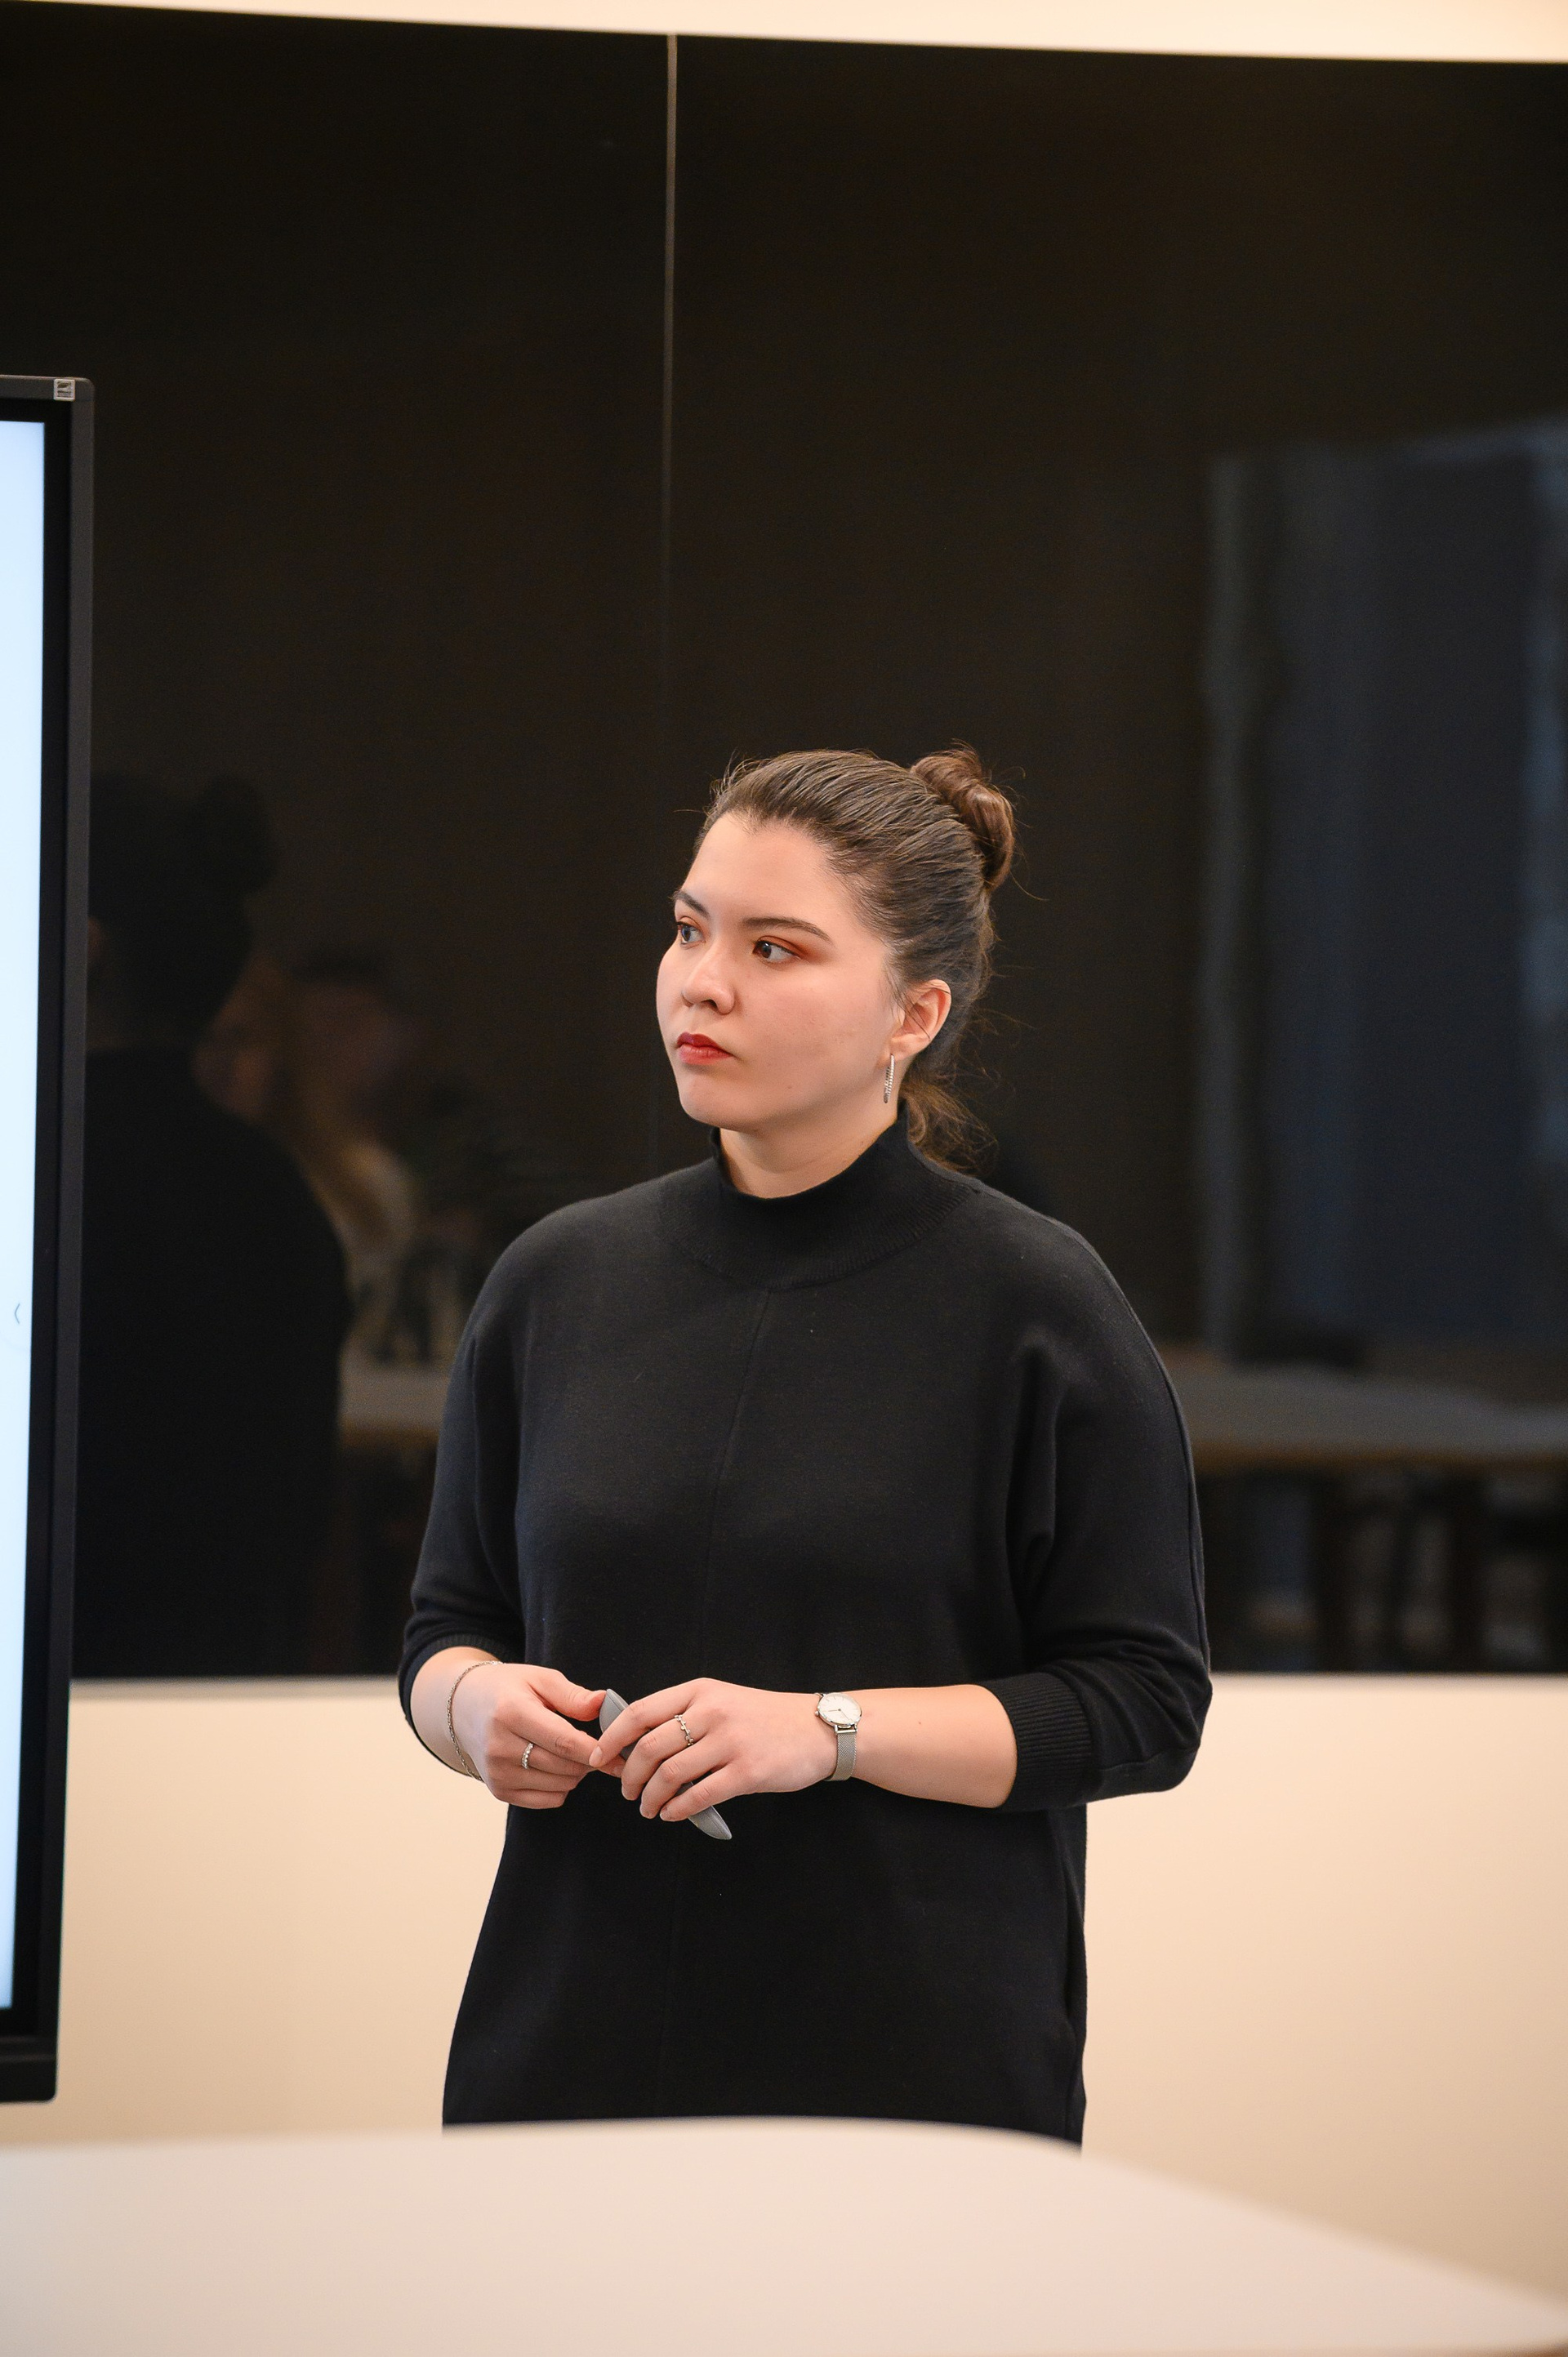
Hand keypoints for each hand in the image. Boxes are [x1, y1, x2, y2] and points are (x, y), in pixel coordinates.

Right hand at [451, 1661, 605, 1809]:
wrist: (465, 1709)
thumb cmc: (507, 1690)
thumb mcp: (539, 1678)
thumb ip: (572, 1695)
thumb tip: (602, 1704)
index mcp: (510, 1713)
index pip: (563, 1741)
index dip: (595, 1751)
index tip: (619, 1753)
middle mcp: (500, 1747)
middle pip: (564, 1766)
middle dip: (591, 1761)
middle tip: (602, 1749)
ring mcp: (497, 1773)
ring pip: (559, 1785)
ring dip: (577, 1772)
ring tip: (574, 1752)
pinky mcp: (499, 1791)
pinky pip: (548, 1799)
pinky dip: (562, 1786)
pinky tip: (557, 1766)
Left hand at [589, 1678, 837, 1822]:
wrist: (817, 1728)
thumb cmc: (764, 1718)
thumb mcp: (722, 1700)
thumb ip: (685, 1715)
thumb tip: (638, 1744)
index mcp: (700, 1691)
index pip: (641, 1711)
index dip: (613, 1737)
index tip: (599, 1758)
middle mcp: (712, 1712)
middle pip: (650, 1746)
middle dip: (630, 1775)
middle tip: (627, 1791)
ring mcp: (730, 1741)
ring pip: (671, 1774)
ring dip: (651, 1797)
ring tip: (649, 1808)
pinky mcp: (748, 1771)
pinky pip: (699, 1795)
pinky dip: (678, 1809)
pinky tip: (673, 1814)